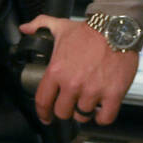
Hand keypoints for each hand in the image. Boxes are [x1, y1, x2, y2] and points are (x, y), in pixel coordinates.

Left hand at [18, 15, 138, 126]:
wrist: (117, 28)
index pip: (43, 101)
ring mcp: (93, 91)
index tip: (46, 117)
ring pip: (82, 116)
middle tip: (71, 103)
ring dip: (84, 111)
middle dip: (66, 110)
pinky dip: (103, 117)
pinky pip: (105, 118)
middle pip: (62, 112)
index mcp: (57, 71)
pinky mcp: (113, 94)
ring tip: (87, 103)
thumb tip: (24, 28)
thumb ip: (39, 25)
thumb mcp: (60, 25)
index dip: (43, 112)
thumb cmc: (89, 30)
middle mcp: (73, 84)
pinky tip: (102, 109)